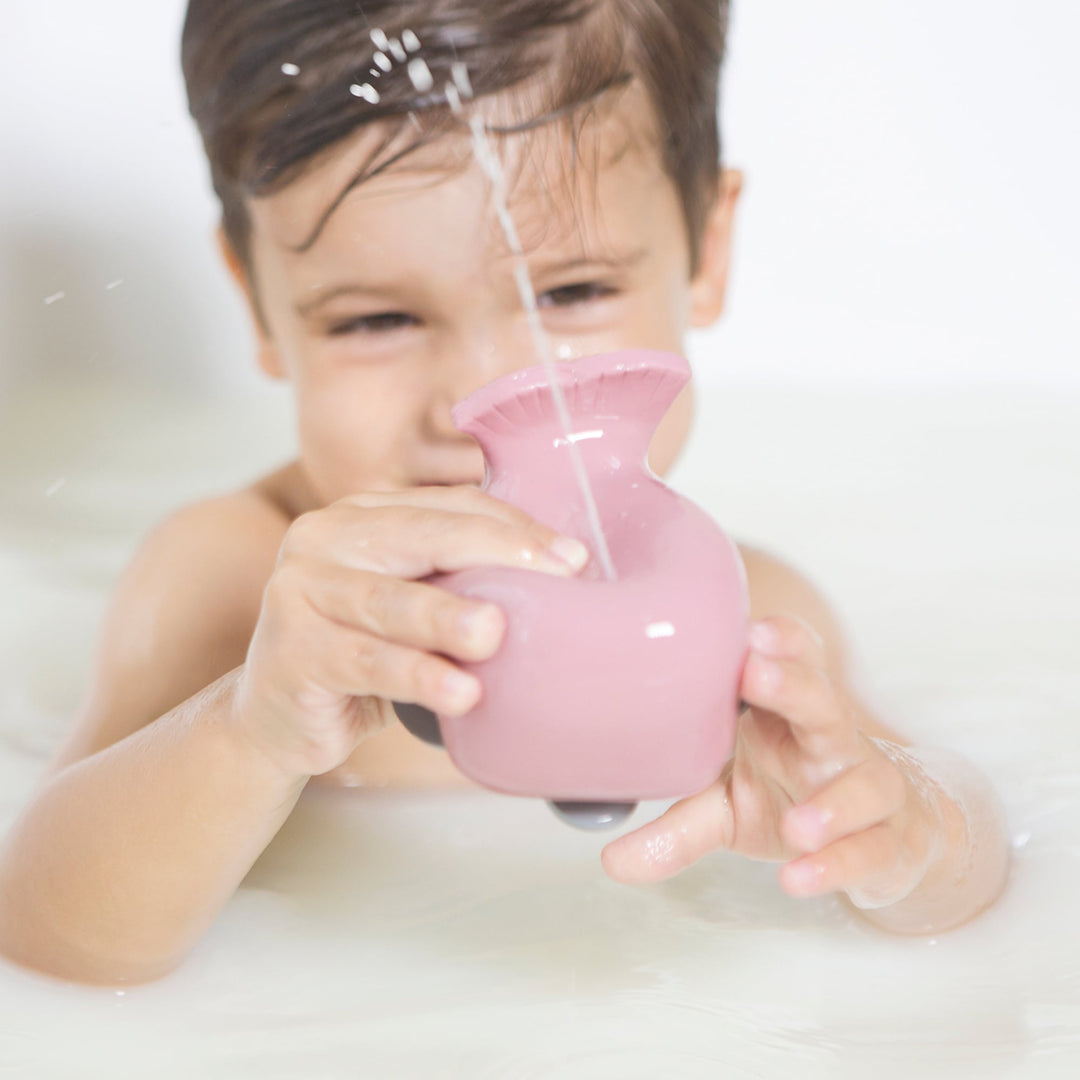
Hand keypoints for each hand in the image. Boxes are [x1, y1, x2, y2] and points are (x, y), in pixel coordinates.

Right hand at [232, 487, 589, 777]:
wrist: (279, 715)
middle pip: (420, 536)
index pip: (449, 507)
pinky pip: (364, 662)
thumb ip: (460, 579)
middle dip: (494, 554)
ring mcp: (298, 590)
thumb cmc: (363, 653)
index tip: (573, 558)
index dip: (514, 528)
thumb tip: (563, 575)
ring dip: (446, 618)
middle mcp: (324, 536)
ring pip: (389, 601)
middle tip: (555, 576)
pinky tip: (459, 695)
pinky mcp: (290, 650)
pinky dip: (415, 676)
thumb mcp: (413, 604)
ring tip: (495, 634)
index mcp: (363, 514)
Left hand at [600, 615, 945, 908]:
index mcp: (788, 715)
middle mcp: (831, 742)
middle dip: (794, 685)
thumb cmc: (793, 795)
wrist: (882, 836)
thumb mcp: (727, 807)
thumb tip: (610, 860)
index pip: (795, 661)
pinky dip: (839, 864)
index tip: (745, 631)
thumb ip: (674, 829)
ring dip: (833, 801)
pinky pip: (873, 850)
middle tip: (756, 673)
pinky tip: (800, 877)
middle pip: (826, 702)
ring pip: (867, 781)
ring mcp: (867, 789)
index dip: (778, 641)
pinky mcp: (890, 842)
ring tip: (797, 823)